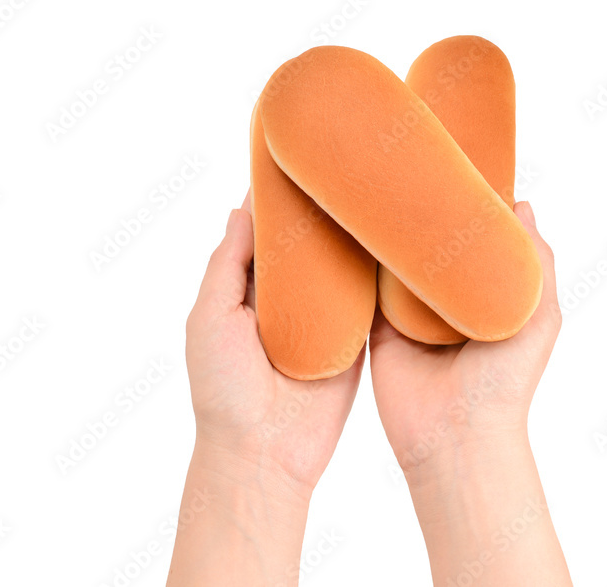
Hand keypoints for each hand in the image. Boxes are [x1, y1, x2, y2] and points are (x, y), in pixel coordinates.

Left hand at [168, 194, 362, 586]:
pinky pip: (370, 299)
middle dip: (323, 210)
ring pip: (341, 265)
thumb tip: (241, 206)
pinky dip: (379, 274)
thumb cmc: (224, 387)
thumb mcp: (210, 316)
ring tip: (376, 191)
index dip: (278, 199)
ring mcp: (325, 316)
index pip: (266, 232)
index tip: (295, 155)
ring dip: (354, 237)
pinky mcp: (355, 337)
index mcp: (248, 289)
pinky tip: (396, 239)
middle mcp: (288, 298)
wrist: (264, 452)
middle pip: (308, 243)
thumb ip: (227, 263)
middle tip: (347, 164)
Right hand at [370, 201, 571, 585]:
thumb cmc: (504, 381)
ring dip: (382, 231)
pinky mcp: (375, 328)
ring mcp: (407, 312)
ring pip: (391, 259)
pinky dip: (352, 264)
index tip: (449, 159)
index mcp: (484, 292)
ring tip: (365, 185)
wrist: (455, 437)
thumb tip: (522, 203)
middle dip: (416, 210)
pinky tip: (341, 225)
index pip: (472, 236)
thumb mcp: (539, 317)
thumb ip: (536, 262)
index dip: (463, 203)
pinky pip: (360, 289)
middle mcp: (444, 297)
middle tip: (398, 163)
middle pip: (427, 242)